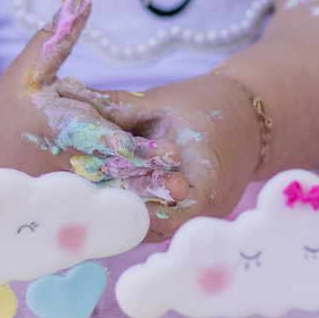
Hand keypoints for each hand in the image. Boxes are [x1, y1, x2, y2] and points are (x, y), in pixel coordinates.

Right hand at [0, 0, 187, 201]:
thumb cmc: (12, 108)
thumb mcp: (29, 67)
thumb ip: (58, 33)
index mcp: (54, 127)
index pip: (91, 136)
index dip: (119, 143)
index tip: (148, 147)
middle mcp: (62, 165)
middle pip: (109, 171)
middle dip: (143, 174)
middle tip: (178, 173)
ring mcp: (69, 192)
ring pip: (112, 196)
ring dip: (145, 197)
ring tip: (180, 195)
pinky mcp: (76, 207)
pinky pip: (107, 211)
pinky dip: (133, 213)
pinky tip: (164, 214)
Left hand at [56, 71, 262, 238]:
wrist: (249, 120)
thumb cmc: (209, 105)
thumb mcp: (163, 103)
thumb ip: (118, 107)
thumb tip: (69, 92)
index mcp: (205, 182)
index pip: (163, 209)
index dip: (128, 202)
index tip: (92, 188)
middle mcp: (200, 212)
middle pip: (148, 222)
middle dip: (112, 207)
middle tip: (71, 196)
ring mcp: (192, 219)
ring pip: (146, 225)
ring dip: (116, 210)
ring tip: (74, 197)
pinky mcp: (182, 217)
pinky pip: (150, 219)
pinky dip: (126, 206)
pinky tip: (93, 195)